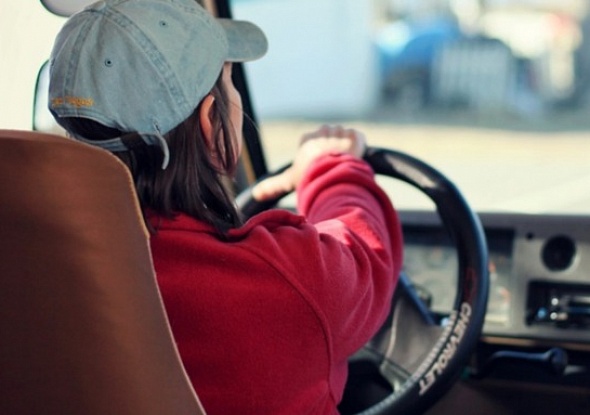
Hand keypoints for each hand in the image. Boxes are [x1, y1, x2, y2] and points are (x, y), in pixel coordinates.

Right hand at [252, 125, 366, 200]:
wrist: (331, 175)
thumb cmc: (308, 177)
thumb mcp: (288, 181)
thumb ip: (273, 186)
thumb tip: (254, 194)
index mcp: (307, 140)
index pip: (312, 142)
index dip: (316, 155)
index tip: (318, 167)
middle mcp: (322, 132)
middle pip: (329, 138)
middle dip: (331, 150)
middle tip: (331, 167)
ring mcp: (339, 133)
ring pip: (344, 137)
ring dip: (345, 149)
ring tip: (342, 164)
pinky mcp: (355, 136)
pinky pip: (358, 138)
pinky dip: (358, 147)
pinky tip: (354, 158)